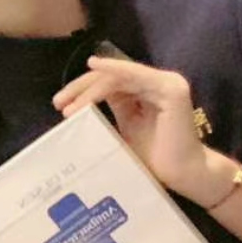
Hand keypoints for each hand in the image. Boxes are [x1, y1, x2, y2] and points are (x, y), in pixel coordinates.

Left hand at [54, 57, 223, 203]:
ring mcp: (167, 83)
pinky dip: (114, 70)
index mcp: (149, 91)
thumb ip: (113, 112)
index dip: (84, 89)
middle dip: (82, 87)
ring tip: (68, 105)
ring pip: (120, 77)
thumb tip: (80, 104)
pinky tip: (94, 68)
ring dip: (90, 87)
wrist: (183, 175)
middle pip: (113, 77)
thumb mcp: (126, 131)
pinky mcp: (171, 90)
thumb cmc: (155, 160)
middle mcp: (160, 82)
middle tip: (58, 102)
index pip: (112, 82)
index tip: (60, 105)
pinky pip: (136, 76)